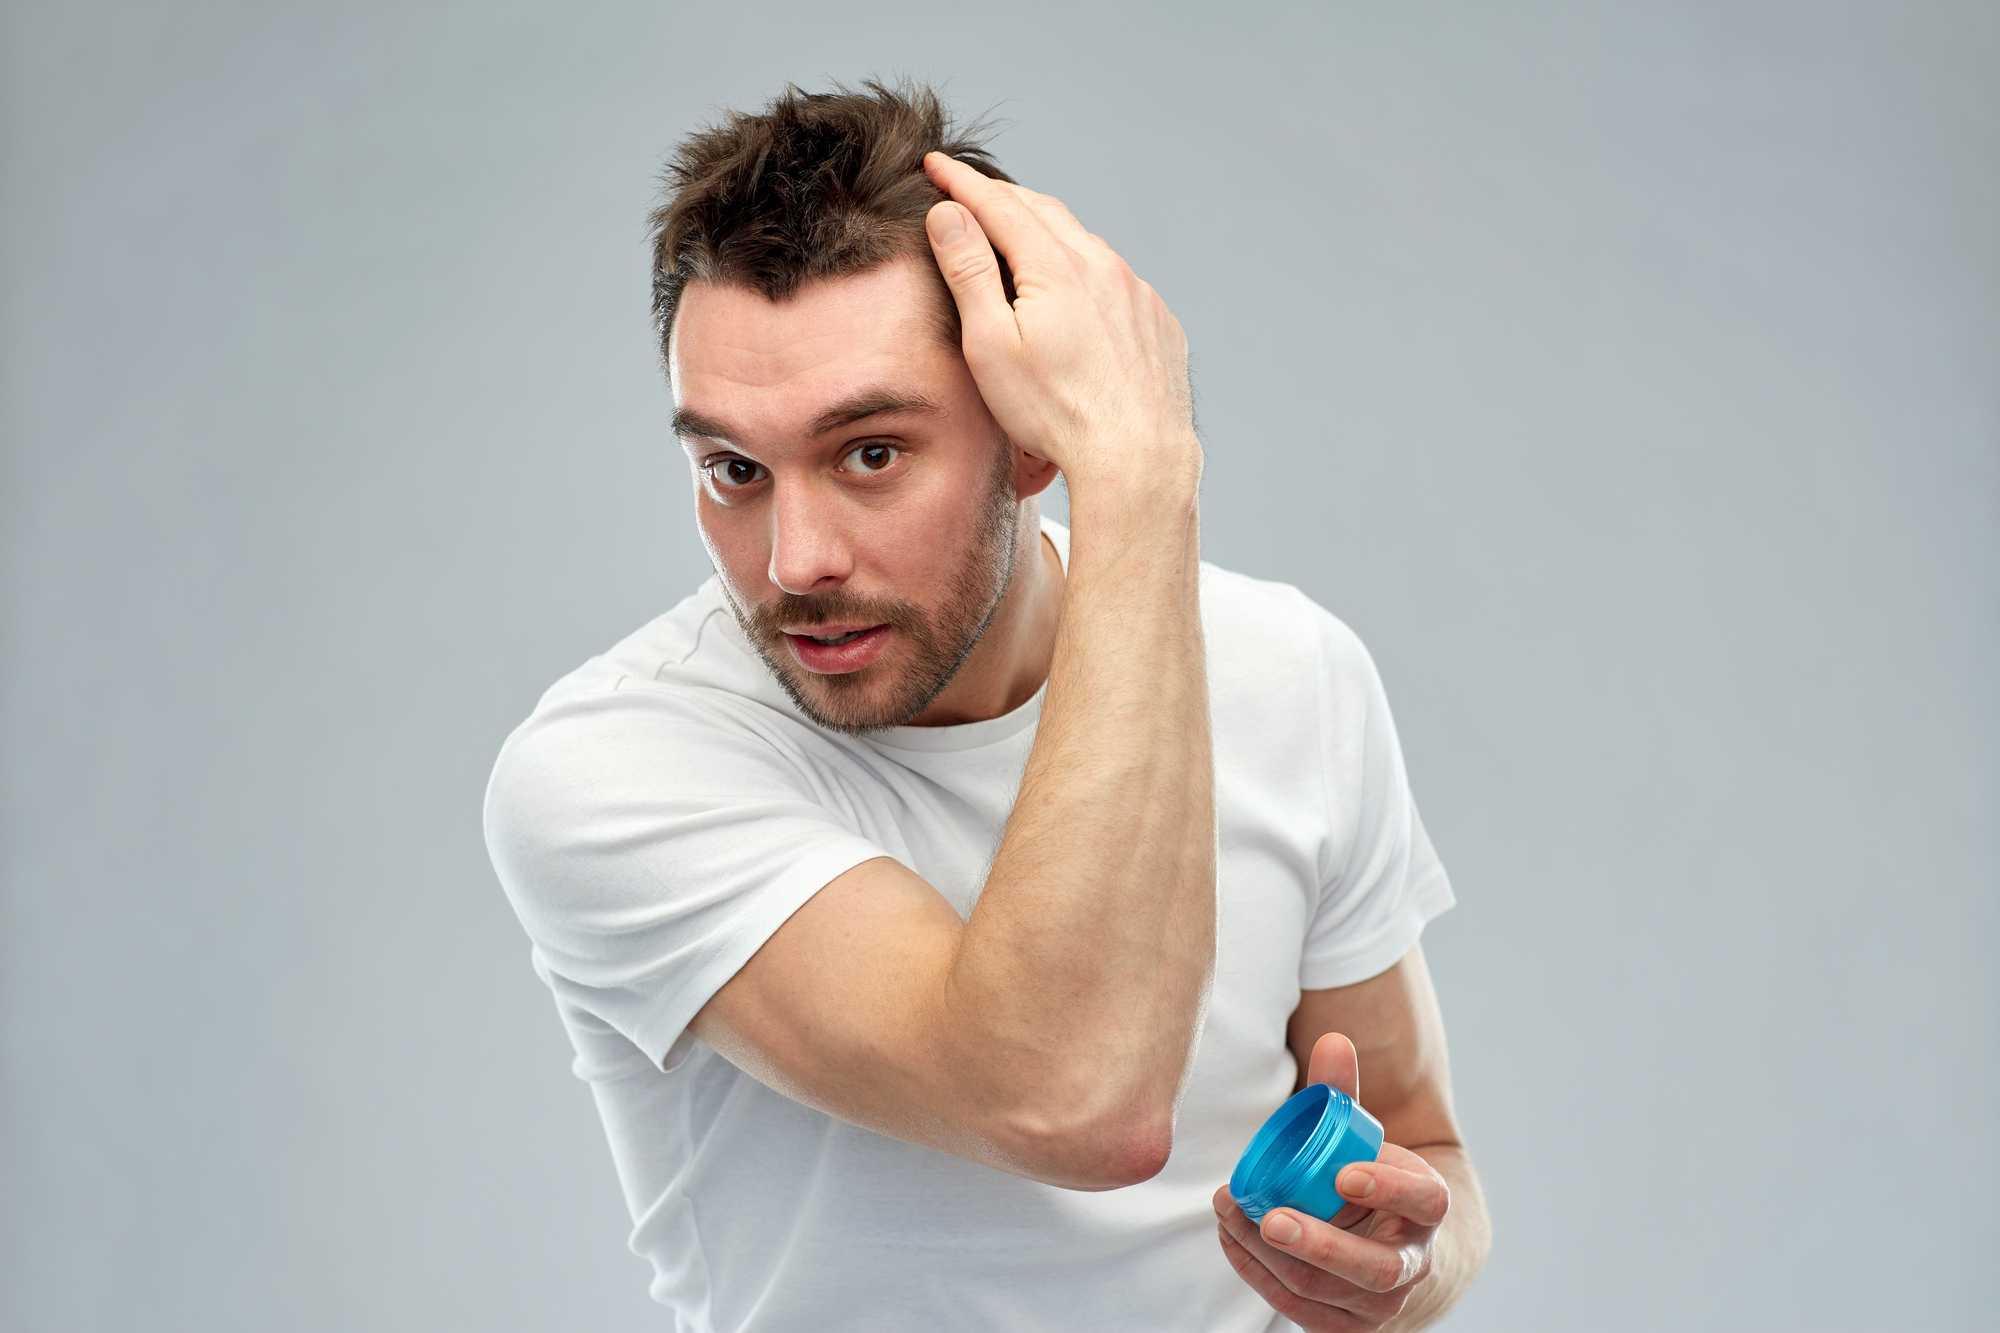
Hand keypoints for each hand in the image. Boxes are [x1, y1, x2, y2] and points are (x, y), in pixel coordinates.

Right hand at [922, 153, 1198, 498]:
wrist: (1137, 457)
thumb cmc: (1056, 412)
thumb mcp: (991, 344)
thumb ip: (969, 272)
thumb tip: (948, 215)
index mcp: (1056, 266)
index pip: (998, 203)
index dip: (961, 182)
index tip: (934, 164)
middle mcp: (1103, 266)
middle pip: (1045, 211)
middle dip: (1002, 196)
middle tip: (970, 191)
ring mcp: (1137, 293)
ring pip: (1085, 243)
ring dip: (1047, 232)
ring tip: (1019, 236)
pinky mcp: (1157, 322)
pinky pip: (1117, 280)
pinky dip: (1087, 271)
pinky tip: (1075, 293)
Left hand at [1213, 1034, 1451, 1330]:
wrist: (1384, 1243)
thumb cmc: (1365, 1178)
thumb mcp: (1363, 1137)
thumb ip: (1344, 1093)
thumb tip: (1332, 1040)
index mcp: (1426, 1210)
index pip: (1425, 1202)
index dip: (1389, 1191)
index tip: (1344, 1174)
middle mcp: (1411, 1265)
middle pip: (1372, 1268)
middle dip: (1319, 1245)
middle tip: (1271, 1217)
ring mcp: (1378, 1306)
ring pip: (1322, 1290)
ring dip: (1269, 1254)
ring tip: (1230, 1212)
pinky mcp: (1342, 1327)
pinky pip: (1295, 1306)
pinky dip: (1256, 1272)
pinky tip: (1230, 1236)